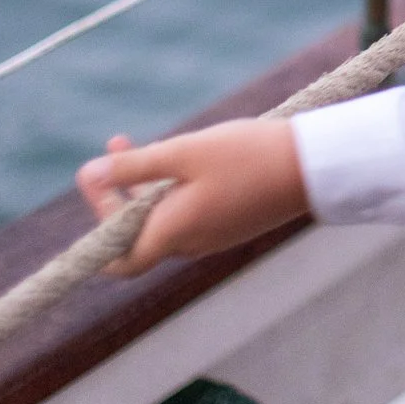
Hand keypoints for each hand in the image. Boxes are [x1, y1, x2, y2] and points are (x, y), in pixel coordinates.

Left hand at [76, 121, 308, 275]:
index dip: (98, 232)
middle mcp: (192, 243)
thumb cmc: (247, 156)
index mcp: (174, 231)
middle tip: (117, 144)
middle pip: (139, 232)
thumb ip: (136, 165)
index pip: (120, 260)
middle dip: (120, 191)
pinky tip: (184, 157)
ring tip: (144, 143)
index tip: (94, 186)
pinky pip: (190, 214)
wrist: (314, 166)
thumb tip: (91, 174)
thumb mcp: (185, 152)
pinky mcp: (233, 223)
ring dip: (146, 186)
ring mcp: (215, 235)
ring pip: (165, 219)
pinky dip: (174, 190)